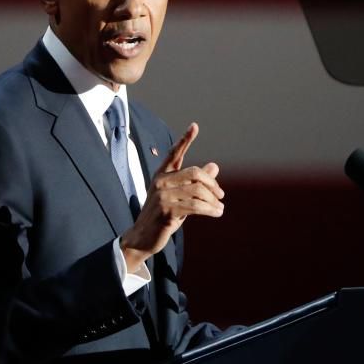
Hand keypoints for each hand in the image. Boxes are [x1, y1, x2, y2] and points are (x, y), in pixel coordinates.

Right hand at [120, 122, 223, 271]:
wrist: (142, 237)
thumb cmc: (162, 216)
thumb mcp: (179, 197)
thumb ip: (195, 182)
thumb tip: (215, 165)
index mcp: (162, 175)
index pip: (174, 153)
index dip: (185, 139)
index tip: (194, 126)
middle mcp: (161, 182)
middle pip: (195, 173)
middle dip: (212, 184)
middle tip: (221, 195)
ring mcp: (163, 196)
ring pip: (198, 191)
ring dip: (214, 201)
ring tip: (220, 208)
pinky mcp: (167, 211)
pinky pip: (196, 206)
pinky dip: (210, 209)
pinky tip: (217, 213)